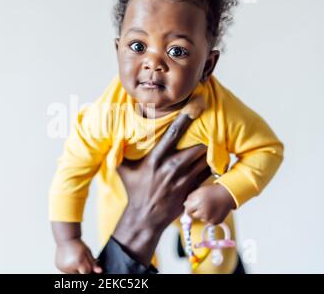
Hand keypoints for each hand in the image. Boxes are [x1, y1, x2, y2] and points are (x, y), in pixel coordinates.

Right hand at [55, 238, 101, 273]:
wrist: (66, 239)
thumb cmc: (77, 245)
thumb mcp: (88, 252)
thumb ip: (93, 263)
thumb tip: (100, 271)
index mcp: (78, 261)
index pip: (87, 272)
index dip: (88, 268)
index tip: (88, 264)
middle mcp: (70, 266)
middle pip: (79, 274)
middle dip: (81, 269)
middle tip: (80, 261)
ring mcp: (63, 267)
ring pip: (73, 274)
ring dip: (75, 269)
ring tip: (74, 260)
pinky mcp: (59, 267)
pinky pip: (66, 271)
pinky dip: (69, 268)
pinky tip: (69, 260)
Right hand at [112, 95, 210, 265]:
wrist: (145, 217)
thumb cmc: (135, 190)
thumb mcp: (124, 170)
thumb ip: (120, 152)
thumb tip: (111, 136)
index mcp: (156, 159)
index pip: (174, 133)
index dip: (186, 117)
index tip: (196, 105)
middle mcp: (172, 168)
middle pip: (197, 146)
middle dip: (204, 136)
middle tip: (209, 126)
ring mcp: (184, 180)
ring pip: (205, 159)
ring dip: (208, 151)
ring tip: (212, 142)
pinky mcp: (192, 190)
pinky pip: (207, 174)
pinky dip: (210, 166)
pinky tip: (210, 161)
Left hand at [184, 183, 235, 224]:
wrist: (227, 195)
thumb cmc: (212, 192)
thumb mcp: (199, 191)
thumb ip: (190, 198)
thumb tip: (185, 205)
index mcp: (198, 203)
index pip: (188, 210)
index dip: (189, 208)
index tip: (192, 207)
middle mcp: (203, 212)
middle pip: (194, 215)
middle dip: (197, 211)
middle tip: (203, 205)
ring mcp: (210, 218)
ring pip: (202, 219)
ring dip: (203, 215)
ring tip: (210, 207)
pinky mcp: (215, 222)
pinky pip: (209, 222)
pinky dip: (210, 218)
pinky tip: (214, 211)